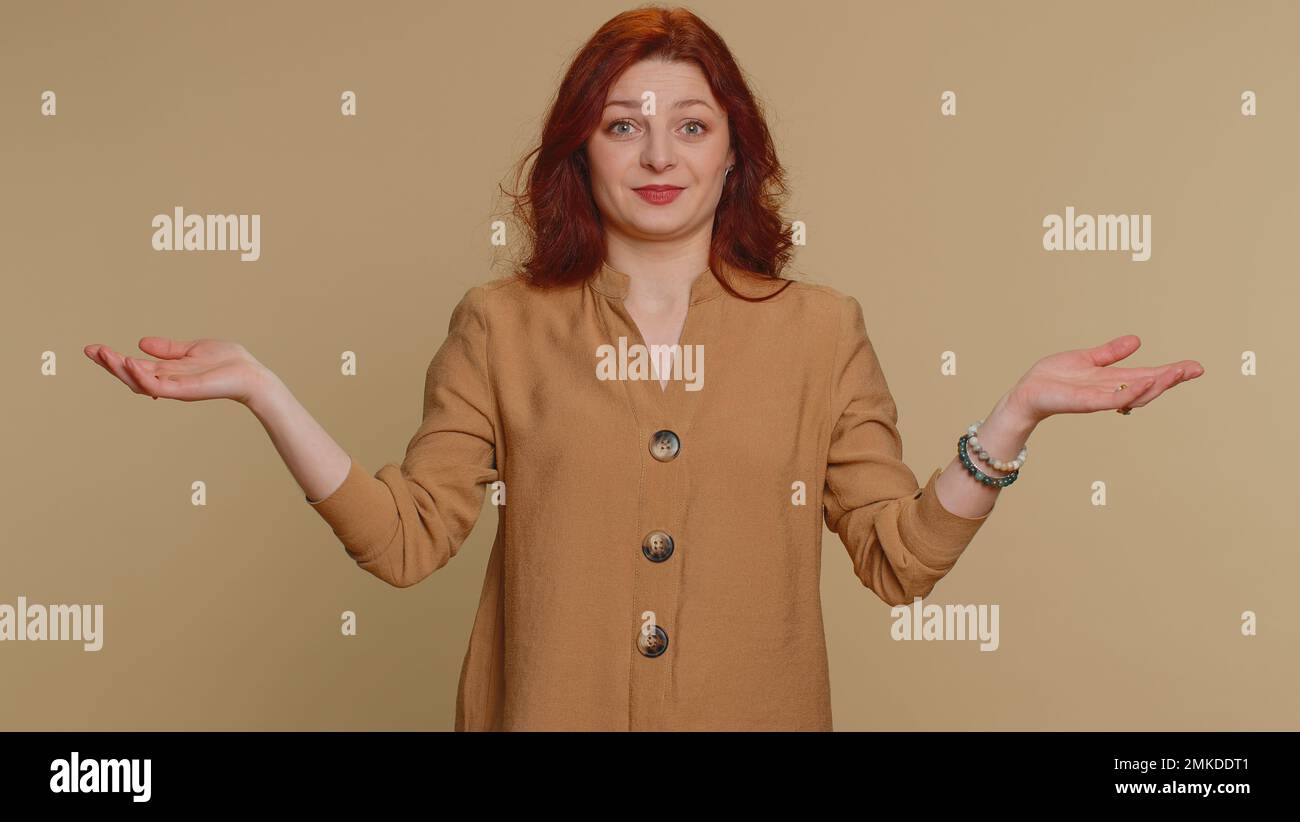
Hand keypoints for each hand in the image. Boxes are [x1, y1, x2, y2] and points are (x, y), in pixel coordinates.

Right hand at [84, 337, 273, 406]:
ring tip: (104, 354)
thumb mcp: (192, 349)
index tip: (93, 348)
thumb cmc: (228, 362)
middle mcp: (167, 381)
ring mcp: (174, 387)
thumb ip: (168, 348)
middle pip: (130, 376)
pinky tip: (130, 362)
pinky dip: (142, 376)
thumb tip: (140, 342)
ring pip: (139, 382)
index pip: (134, 367)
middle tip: (90, 350)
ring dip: (119, 369)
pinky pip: (157, 386)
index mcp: (167, 371)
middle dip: (109, 364)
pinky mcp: (184, 391)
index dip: (113, 359)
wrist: (251, 374)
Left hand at [1007, 334, 1203, 423]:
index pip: (1149, 375)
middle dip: (1172, 378)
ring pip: (1135, 393)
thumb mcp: (1087, 359)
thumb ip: (1110, 352)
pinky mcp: (1087, 402)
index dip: (1172, 371)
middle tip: (1195, 369)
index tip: (1195, 366)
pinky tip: (1146, 381)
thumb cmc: (1053, 378)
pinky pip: (1113, 398)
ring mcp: (1101, 398)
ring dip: (1157, 384)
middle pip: (1149, 386)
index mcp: (1113, 379)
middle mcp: (1111, 390)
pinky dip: (1131, 392)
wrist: (1027, 393)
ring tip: (1176, 373)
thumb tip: (1137, 340)